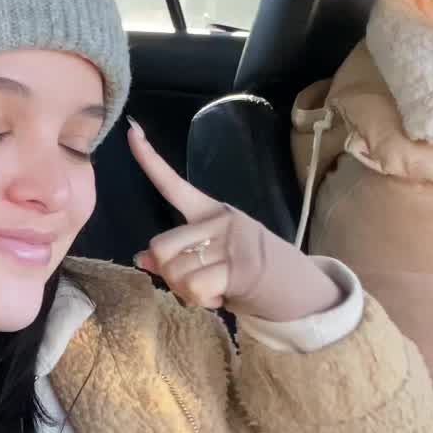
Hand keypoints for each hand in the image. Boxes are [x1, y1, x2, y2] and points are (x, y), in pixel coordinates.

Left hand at [127, 119, 342, 321]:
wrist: (301, 291)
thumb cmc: (253, 276)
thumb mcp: (214, 259)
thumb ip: (178, 257)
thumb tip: (141, 258)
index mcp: (211, 211)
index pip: (173, 184)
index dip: (148, 160)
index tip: (131, 131)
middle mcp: (221, 219)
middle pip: (160, 247)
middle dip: (169, 275)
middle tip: (195, 284)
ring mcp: (232, 240)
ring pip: (175, 272)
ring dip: (186, 293)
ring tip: (214, 289)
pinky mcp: (241, 266)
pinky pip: (195, 288)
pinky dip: (202, 301)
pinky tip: (221, 297)